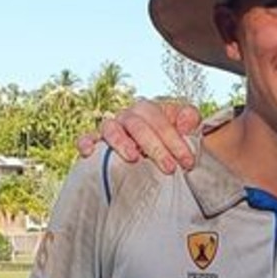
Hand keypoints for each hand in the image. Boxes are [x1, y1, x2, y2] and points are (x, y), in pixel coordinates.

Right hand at [75, 98, 201, 172]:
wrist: (155, 148)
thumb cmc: (170, 137)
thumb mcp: (185, 126)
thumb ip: (190, 118)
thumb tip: (185, 124)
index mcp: (148, 109)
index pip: (160, 121)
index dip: (175, 141)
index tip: (187, 162)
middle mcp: (127, 116)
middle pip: (137, 126)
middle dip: (155, 148)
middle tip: (169, 168)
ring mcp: (111, 128)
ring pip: (110, 128)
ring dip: (121, 142)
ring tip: (134, 158)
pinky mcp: (96, 142)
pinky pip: (86, 139)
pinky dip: (86, 143)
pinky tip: (90, 153)